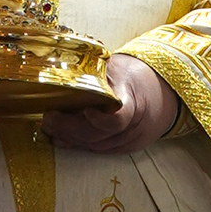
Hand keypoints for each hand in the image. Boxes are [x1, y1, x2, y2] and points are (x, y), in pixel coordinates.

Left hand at [55, 54, 180, 153]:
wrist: (162, 92)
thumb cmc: (133, 75)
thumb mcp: (117, 66)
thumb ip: (95, 70)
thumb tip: (62, 61)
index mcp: (134, 100)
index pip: (119, 118)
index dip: (100, 120)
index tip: (85, 110)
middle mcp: (134, 125)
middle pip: (100, 135)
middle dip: (70, 129)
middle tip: (48, 119)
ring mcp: (131, 139)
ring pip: (97, 146)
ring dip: (70, 139)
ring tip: (49, 127)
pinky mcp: (126, 148)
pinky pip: (100, 150)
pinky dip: (79, 145)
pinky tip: (61, 139)